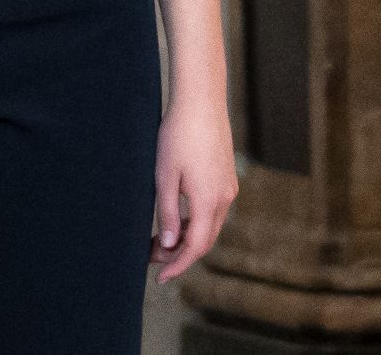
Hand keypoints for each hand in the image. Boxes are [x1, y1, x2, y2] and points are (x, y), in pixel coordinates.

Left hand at [151, 93, 237, 280]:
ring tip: (158, 241)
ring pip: (209, 226)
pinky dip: (194, 222)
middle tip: (152, 260)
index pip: (195, 246)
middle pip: (205, 240)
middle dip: (179, 254)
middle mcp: (224, 199)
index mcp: (209, 202)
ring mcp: (228, 189)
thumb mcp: (164, 176)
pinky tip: (175, 219)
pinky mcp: (226, 179)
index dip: (178, 264)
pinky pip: (212, 211)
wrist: (201, 103)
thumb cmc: (177, 136)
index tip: (160, 277)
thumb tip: (168, 244)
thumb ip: (166, 212)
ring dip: (187, 238)